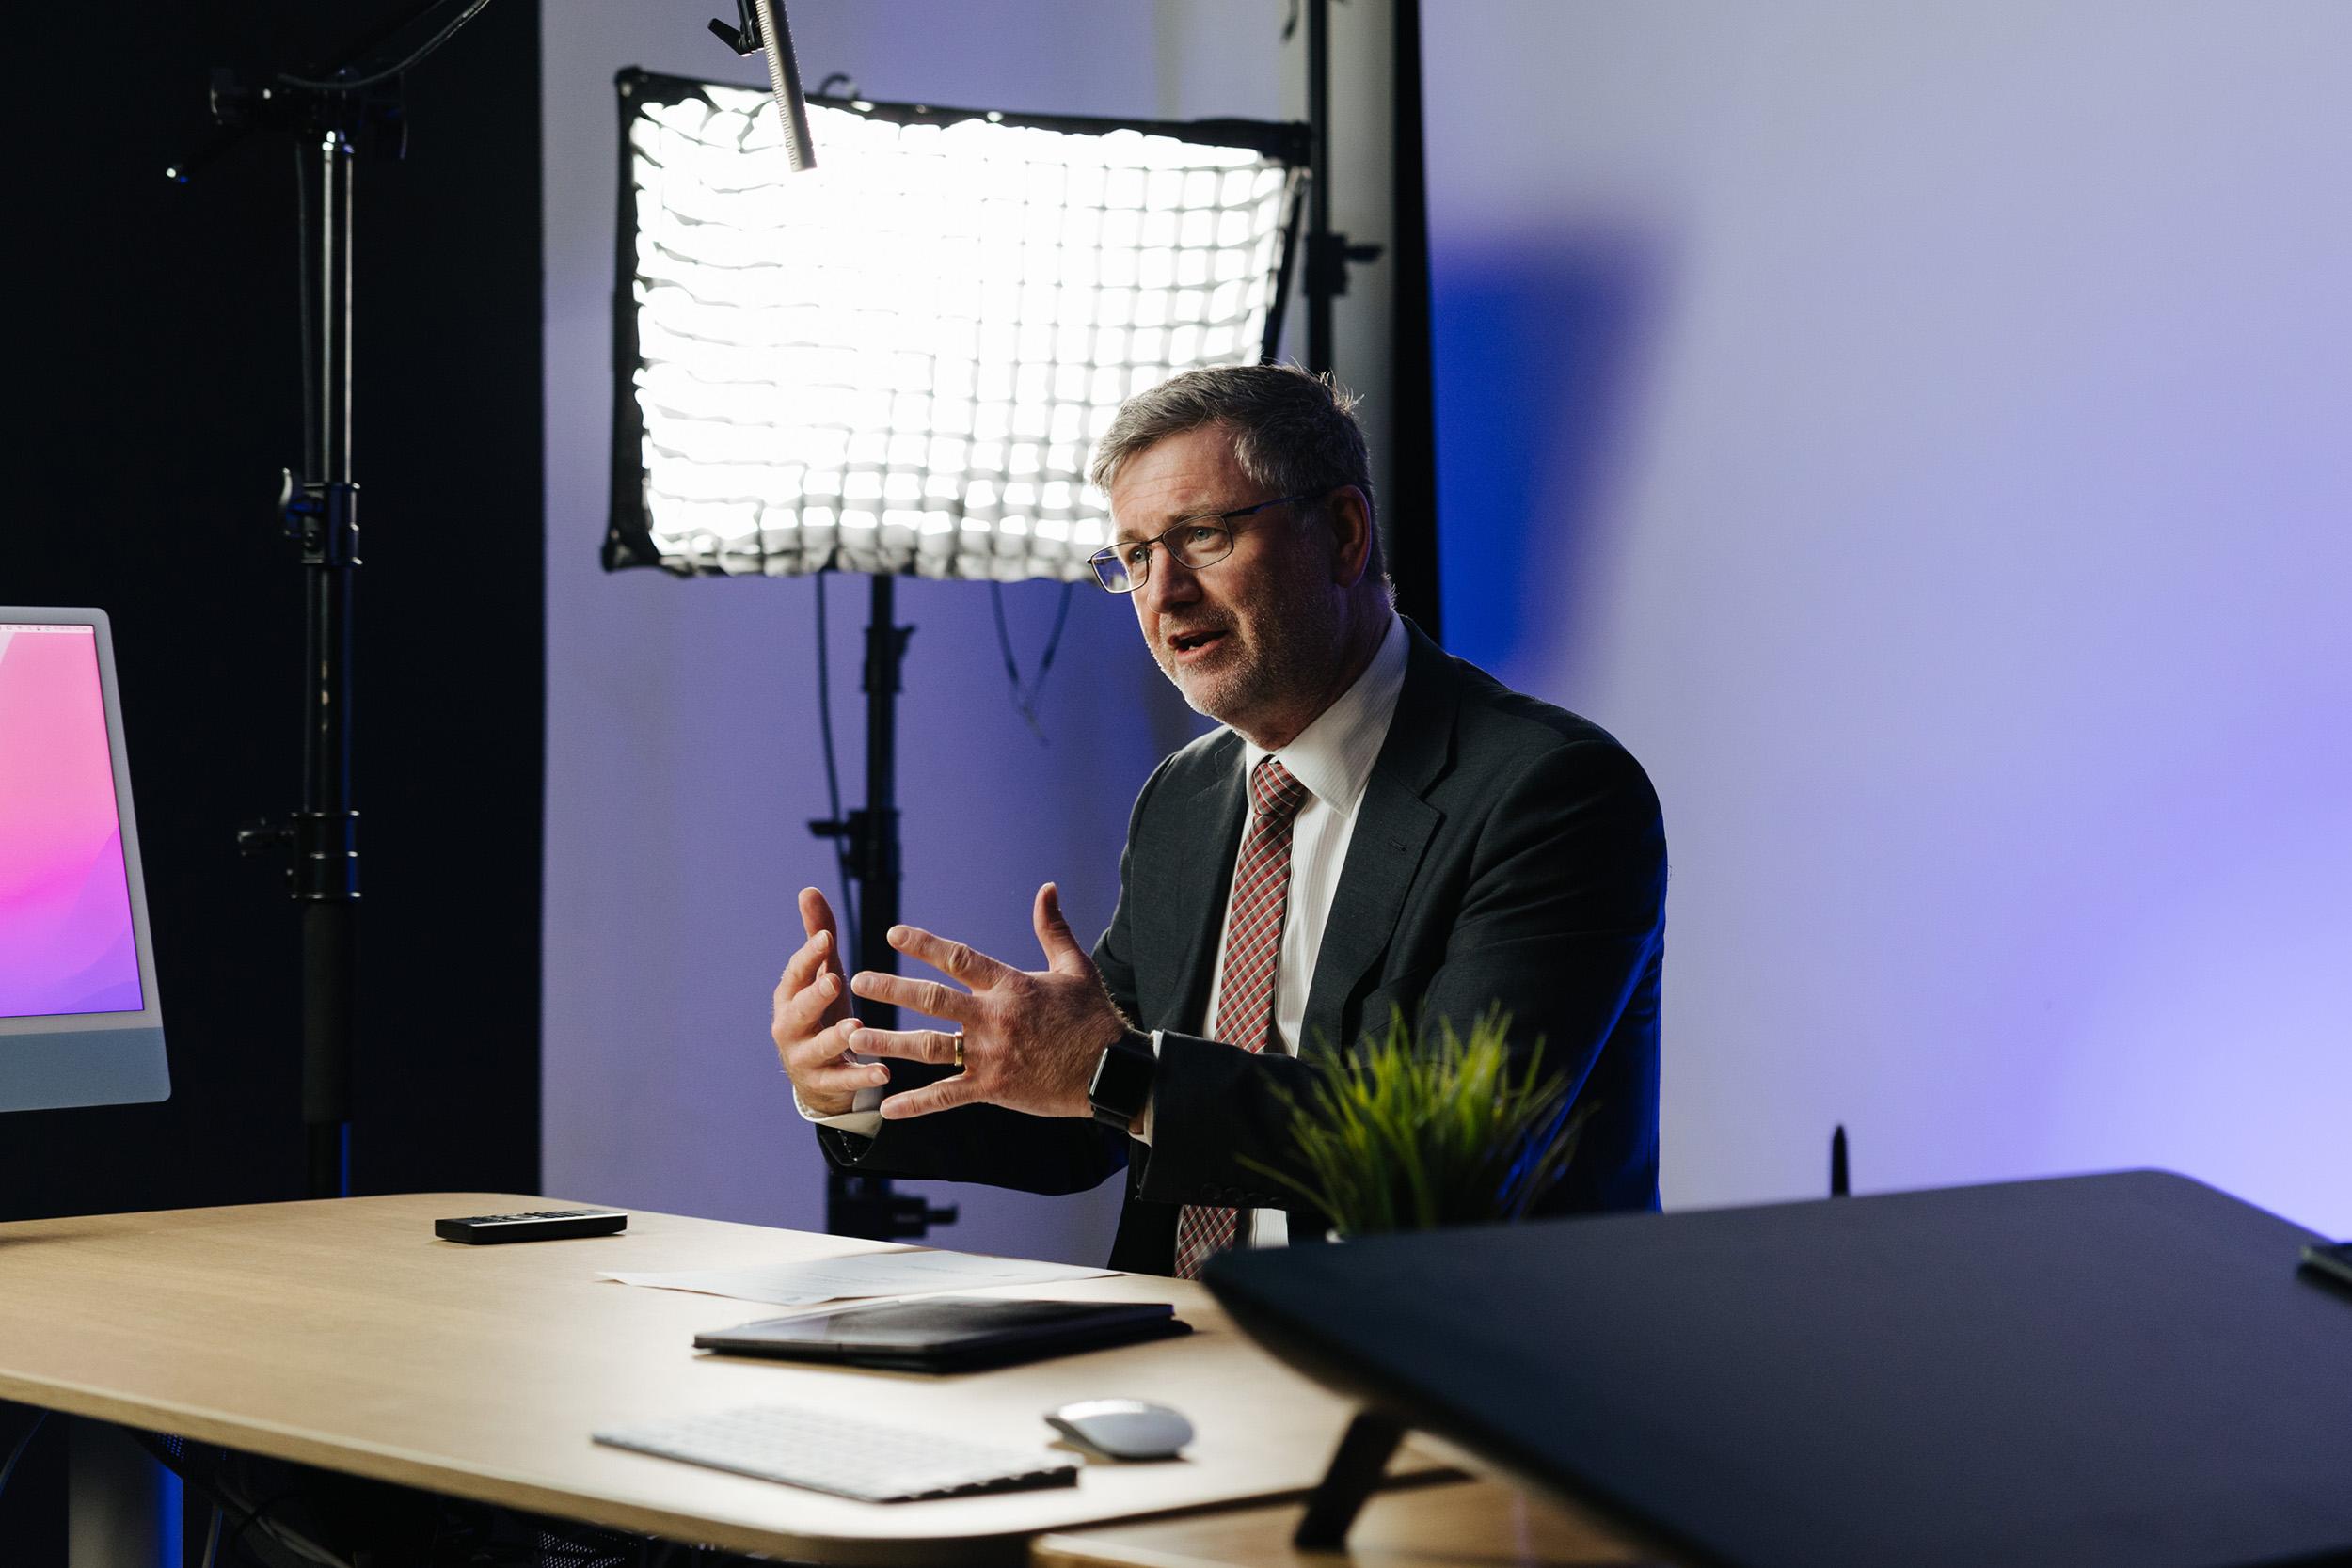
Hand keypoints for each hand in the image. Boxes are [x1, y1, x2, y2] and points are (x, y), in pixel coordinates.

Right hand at [770, 887, 889, 1116]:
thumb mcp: (821, 974)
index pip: (795, 973)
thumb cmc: (821, 1012)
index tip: (826, 938)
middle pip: (798, 1010)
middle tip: (834, 980)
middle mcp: (789, 1026)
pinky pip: (843, 1081)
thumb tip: (808, 890)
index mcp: (789, 996)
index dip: (808, 956)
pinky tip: (884, 1072)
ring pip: (818, 1047)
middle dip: (815, 995)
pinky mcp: (825, 1083)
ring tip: (857, 1027)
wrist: (815, 1073)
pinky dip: (862, 1077)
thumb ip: (818, 935)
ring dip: (836, 1037)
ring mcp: (805, 1057)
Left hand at [847, 882, 1130, 1119]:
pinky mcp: (993, 1089)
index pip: (959, 958)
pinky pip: (947, 1096)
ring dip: (888, 1040)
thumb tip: (1047, 888)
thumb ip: (1053, 929)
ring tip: (854, 1036)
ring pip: (928, 1047)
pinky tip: (888, 1107)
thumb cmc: (1094, 1017)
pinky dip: (916, 1103)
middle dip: (891, 988)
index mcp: (1011, 985)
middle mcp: (994, 1017)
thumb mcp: (1075, 968)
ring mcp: (991, 1055)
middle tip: (857, 981)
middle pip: (932, 999)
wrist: (1111, 1070)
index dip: (924, 944)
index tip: (893, 933)